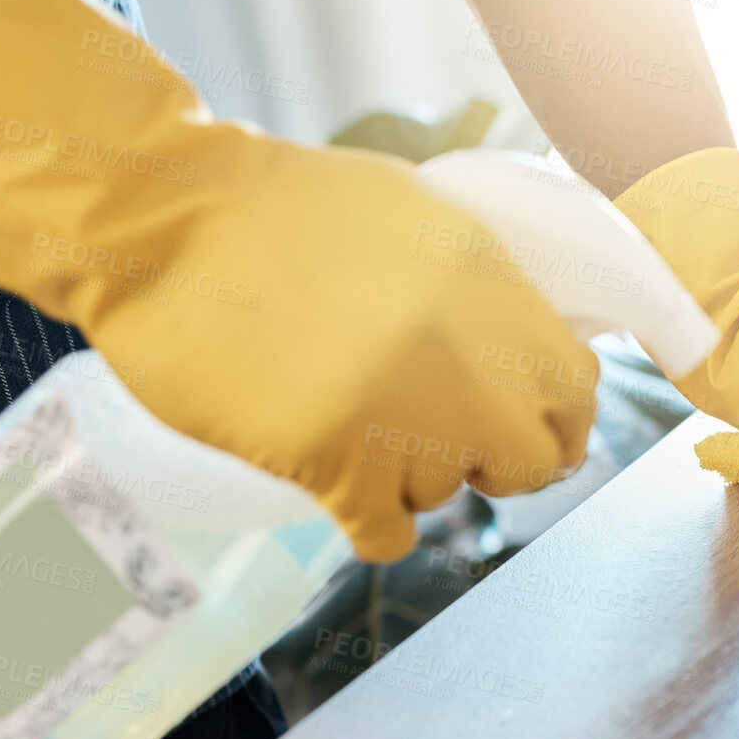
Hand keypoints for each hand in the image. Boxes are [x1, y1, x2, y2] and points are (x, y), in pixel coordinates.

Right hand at [0, 0, 595, 561]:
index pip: (575, 388)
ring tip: (361, 427)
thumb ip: (475, 278)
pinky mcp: (330, 460)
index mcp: (487, 282)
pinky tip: (345, 484)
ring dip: (414, 476)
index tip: (537, 428)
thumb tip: (514, 337)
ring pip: (444, 494)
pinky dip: (369, 519)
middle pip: (530, 461)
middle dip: (500, 463)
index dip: (561, 419)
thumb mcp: (409, 209)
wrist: (163, 220)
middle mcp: (460, 355)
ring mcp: (398, 413)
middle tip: (455, 445)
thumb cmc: (274, 204)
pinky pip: (385, 533)